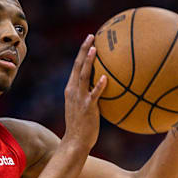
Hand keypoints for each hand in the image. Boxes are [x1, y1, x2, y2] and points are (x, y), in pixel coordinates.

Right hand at [61, 34, 107, 150]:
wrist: (75, 141)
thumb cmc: (82, 125)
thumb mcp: (83, 106)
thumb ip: (91, 94)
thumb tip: (106, 85)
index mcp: (71, 89)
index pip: (76, 67)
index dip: (82, 52)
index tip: (89, 40)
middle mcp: (73, 91)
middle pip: (77, 66)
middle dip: (84, 50)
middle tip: (91, 36)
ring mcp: (80, 98)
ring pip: (83, 76)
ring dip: (89, 62)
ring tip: (96, 49)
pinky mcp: (88, 107)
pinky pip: (94, 94)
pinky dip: (99, 85)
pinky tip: (105, 77)